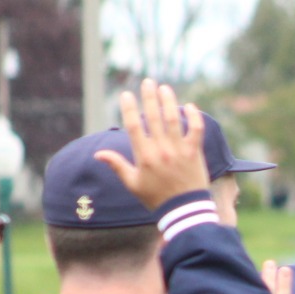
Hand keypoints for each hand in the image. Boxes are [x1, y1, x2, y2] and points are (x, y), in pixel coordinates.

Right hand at [95, 79, 209, 211]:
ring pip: (174, 119)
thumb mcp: (133, 184)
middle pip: (154, 117)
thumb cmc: (156, 198)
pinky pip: (196, 130)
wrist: (184, 210)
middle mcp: (161, 150)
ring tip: (164, 88)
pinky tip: (189, 106)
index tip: (126, 94)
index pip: (133, 126)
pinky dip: (194, 117)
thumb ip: (117, 165)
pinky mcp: (196, 153)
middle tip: (147, 81)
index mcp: (144, 156)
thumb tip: (98, 154)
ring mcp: (180, 150)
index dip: (129, 108)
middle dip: (149, 97)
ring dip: (169, 101)